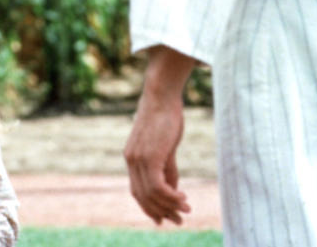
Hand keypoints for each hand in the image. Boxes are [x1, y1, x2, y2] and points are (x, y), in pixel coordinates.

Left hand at [124, 88, 190, 224]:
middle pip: (142, 196)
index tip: (164, 218)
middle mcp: (131, 160)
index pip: (137, 190)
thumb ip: (167, 167)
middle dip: (161, 212)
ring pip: (150, 194)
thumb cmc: (165, 116)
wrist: (161, 95)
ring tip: (186, 210)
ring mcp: (138, 158)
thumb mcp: (165, 146)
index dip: (150, 207)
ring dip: (169, 206)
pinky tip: (183, 197)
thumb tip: (173, 188)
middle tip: (179, 220)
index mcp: (132, 157)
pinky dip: (170, 196)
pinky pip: (157, 186)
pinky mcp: (149, 156)